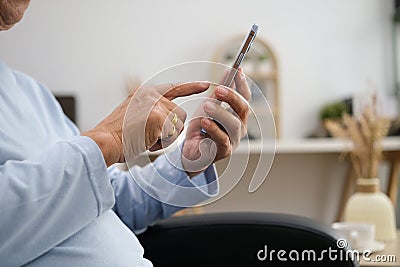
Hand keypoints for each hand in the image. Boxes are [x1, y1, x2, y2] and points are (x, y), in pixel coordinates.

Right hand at [83, 82, 209, 165]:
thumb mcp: (133, 114)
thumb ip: (151, 110)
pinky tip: (146, 142)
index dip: (191, 86)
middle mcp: (151, 96)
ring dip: (167, 137)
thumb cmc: (117, 134)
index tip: (205, 84)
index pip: (173, 87)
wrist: (103, 142)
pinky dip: (162, 144)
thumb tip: (170, 118)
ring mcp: (155, 106)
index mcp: (145, 93)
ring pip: (179, 125)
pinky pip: (172, 136)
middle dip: (171, 129)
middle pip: (180, 114)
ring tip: (146, 138)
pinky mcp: (158, 118)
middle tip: (149, 135)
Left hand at [182, 68, 250, 175]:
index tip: (237, 69)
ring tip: (206, 106)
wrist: (191, 151)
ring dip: (220, 113)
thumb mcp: (208, 106)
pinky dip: (213, 129)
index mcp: (238, 114)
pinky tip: (204, 121)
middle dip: (232, 97)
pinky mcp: (224, 151)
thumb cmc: (201, 129)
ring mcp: (234, 139)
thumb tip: (228, 72)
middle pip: (243, 109)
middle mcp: (240, 126)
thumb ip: (218, 93)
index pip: (245, 96)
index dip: (242, 83)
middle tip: (218, 89)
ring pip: (234, 124)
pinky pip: (222, 139)